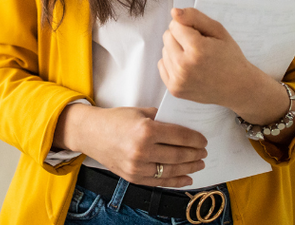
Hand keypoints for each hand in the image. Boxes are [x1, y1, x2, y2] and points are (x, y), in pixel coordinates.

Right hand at [54, 104, 206, 187]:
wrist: (91, 133)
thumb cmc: (115, 120)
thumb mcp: (139, 112)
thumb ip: (161, 118)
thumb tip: (183, 125)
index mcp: (145, 130)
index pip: (179, 136)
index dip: (195, 139)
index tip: (203, 140)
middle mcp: (142, 150)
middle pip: (178, 154)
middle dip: (195, 154)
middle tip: (204, 152)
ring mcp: (137, 167)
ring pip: (171, 170)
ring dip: (189, 168)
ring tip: (199, 164)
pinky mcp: (133, 177)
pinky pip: (159, 182)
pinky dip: (176, 181)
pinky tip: (187, 178)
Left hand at [158, 7, 259, 109]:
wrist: (237, 87)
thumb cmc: (229, 57)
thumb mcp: (218, 31)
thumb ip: (195, 17)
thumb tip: (174, 12)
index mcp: (197, 49)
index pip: (175, 25)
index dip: (188, 27)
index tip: (201, 36)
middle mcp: (184, 66)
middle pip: (167, 37)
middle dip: (180, 37)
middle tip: (199, 48)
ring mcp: (178, 80)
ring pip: (164, 50)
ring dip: (176, 51)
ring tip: (195, 59)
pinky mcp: (174, 89)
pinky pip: (162, 65)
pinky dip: (172, 63)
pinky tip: (188, 67)